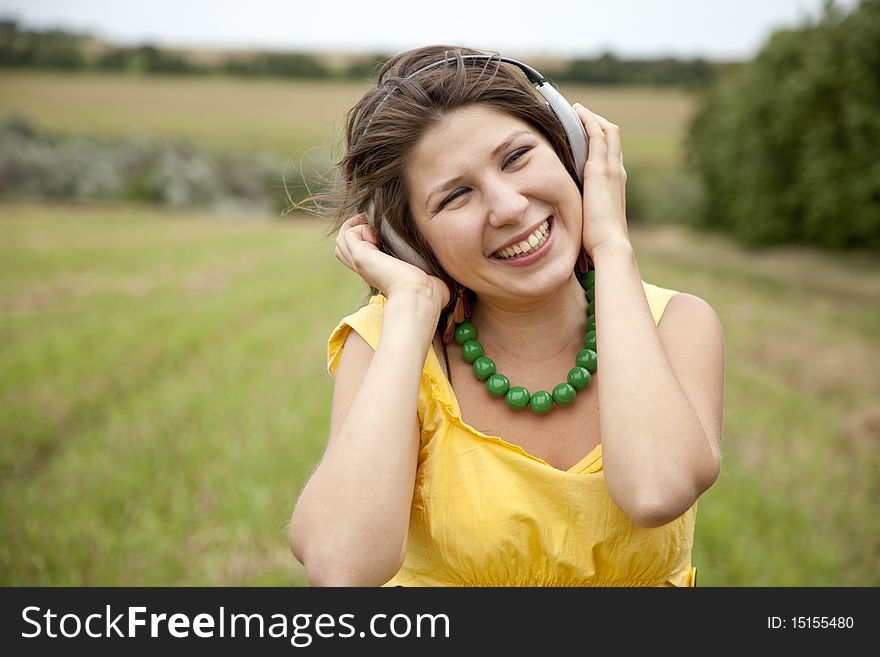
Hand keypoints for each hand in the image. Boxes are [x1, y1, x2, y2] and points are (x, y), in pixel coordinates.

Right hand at [335, 213, 449, 309]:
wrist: (422, 298)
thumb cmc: (431, 295)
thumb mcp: (429, 279)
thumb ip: (431, 272)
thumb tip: (452, 279)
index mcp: (380, 273)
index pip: (360, 253)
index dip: (368, 239)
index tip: (385, 235)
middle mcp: (366, 268)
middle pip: (345, 245)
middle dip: (359, 230)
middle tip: (378, 229)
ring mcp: (361, 262)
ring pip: (343, 239)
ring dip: (357, 226)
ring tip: (376, 229)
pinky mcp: (362, 256)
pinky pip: (348, 233)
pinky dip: (359, 226)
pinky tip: (376, 232)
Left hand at [572, 104, 630, 255]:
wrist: (610, 245)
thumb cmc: (598, 239)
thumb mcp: (590, 217)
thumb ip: (583, 206)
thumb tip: (569, 210)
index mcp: (615, 183)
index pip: (609, 152)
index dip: (598, 138)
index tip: (583, 131)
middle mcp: (617, 172)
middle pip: (612, 136)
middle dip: (596, 122)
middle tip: (579, 114)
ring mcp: (611, 169)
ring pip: (607, 131)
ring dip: (591, 117)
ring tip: (576, 109)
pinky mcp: (601, 169)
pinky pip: (597, 136)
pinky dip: (589, 122)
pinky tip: (577, 114)